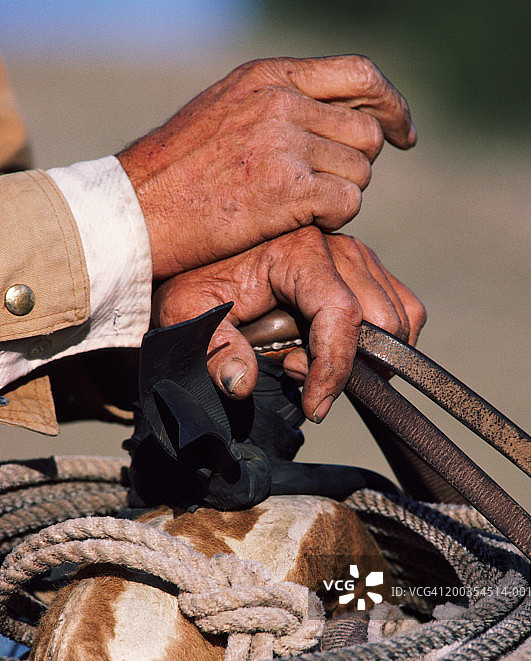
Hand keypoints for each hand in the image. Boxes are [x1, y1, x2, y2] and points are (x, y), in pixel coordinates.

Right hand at [118, 55, 415, 278]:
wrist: (136, 211)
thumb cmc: (178, 173)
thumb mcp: (227, 112)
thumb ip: (281, 106)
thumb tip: (337, 121)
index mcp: (269, 76)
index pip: (360, 75)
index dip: (391, 106)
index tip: (403, 133)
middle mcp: (282, 102)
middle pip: (367, 135)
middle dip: (353, 167)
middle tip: (320, 190)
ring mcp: (286, 144)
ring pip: (360, 173)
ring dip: (338, 196)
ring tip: (292, 208)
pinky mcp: (288, 190)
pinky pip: (347, 203)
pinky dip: (332, 219)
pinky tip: (296, 223)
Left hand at [151, 227, 425, 421]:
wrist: (197, 247)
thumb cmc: (191, 278)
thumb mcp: (186, 312)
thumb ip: (214, 349)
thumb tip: (241, 385)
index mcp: (299, 251)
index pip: (342, 317)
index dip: (333, 371)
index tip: (313, 407)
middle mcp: (338, 246)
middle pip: (382, 321)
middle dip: (352, 365)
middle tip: (300, 379)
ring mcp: (357, 253)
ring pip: (400, 316)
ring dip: (367, 356)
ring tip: (309, 362)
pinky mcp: (364, 266)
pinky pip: (403, 306)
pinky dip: (385, 341)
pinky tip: (336, 351)